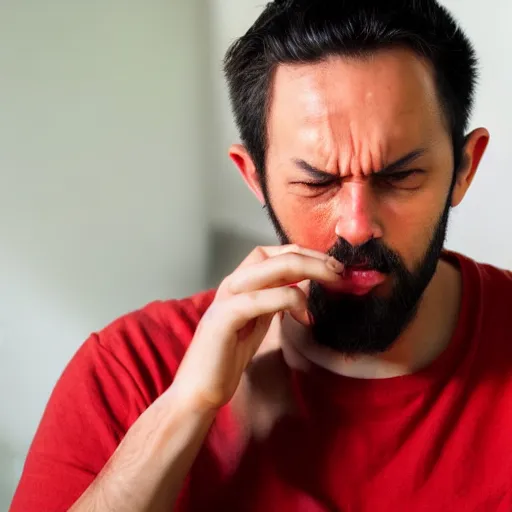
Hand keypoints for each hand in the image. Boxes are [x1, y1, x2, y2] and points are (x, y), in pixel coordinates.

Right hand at [171, 245, 343, 411]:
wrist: (198, 389)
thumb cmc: (228, 357)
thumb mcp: (260, 322)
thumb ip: (276, 301)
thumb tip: (305, 285)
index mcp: (241, 284)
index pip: (274, 254)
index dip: (306, 254)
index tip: (334, 267)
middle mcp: (232, 284)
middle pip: (275, 255)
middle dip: (312, 258)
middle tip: (340, 271)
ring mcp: (226, 299)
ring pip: (268, 268)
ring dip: (306, 269)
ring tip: (332, 282)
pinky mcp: (223, 319)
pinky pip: (259, 299)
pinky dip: (287, 299)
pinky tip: (305, 315)